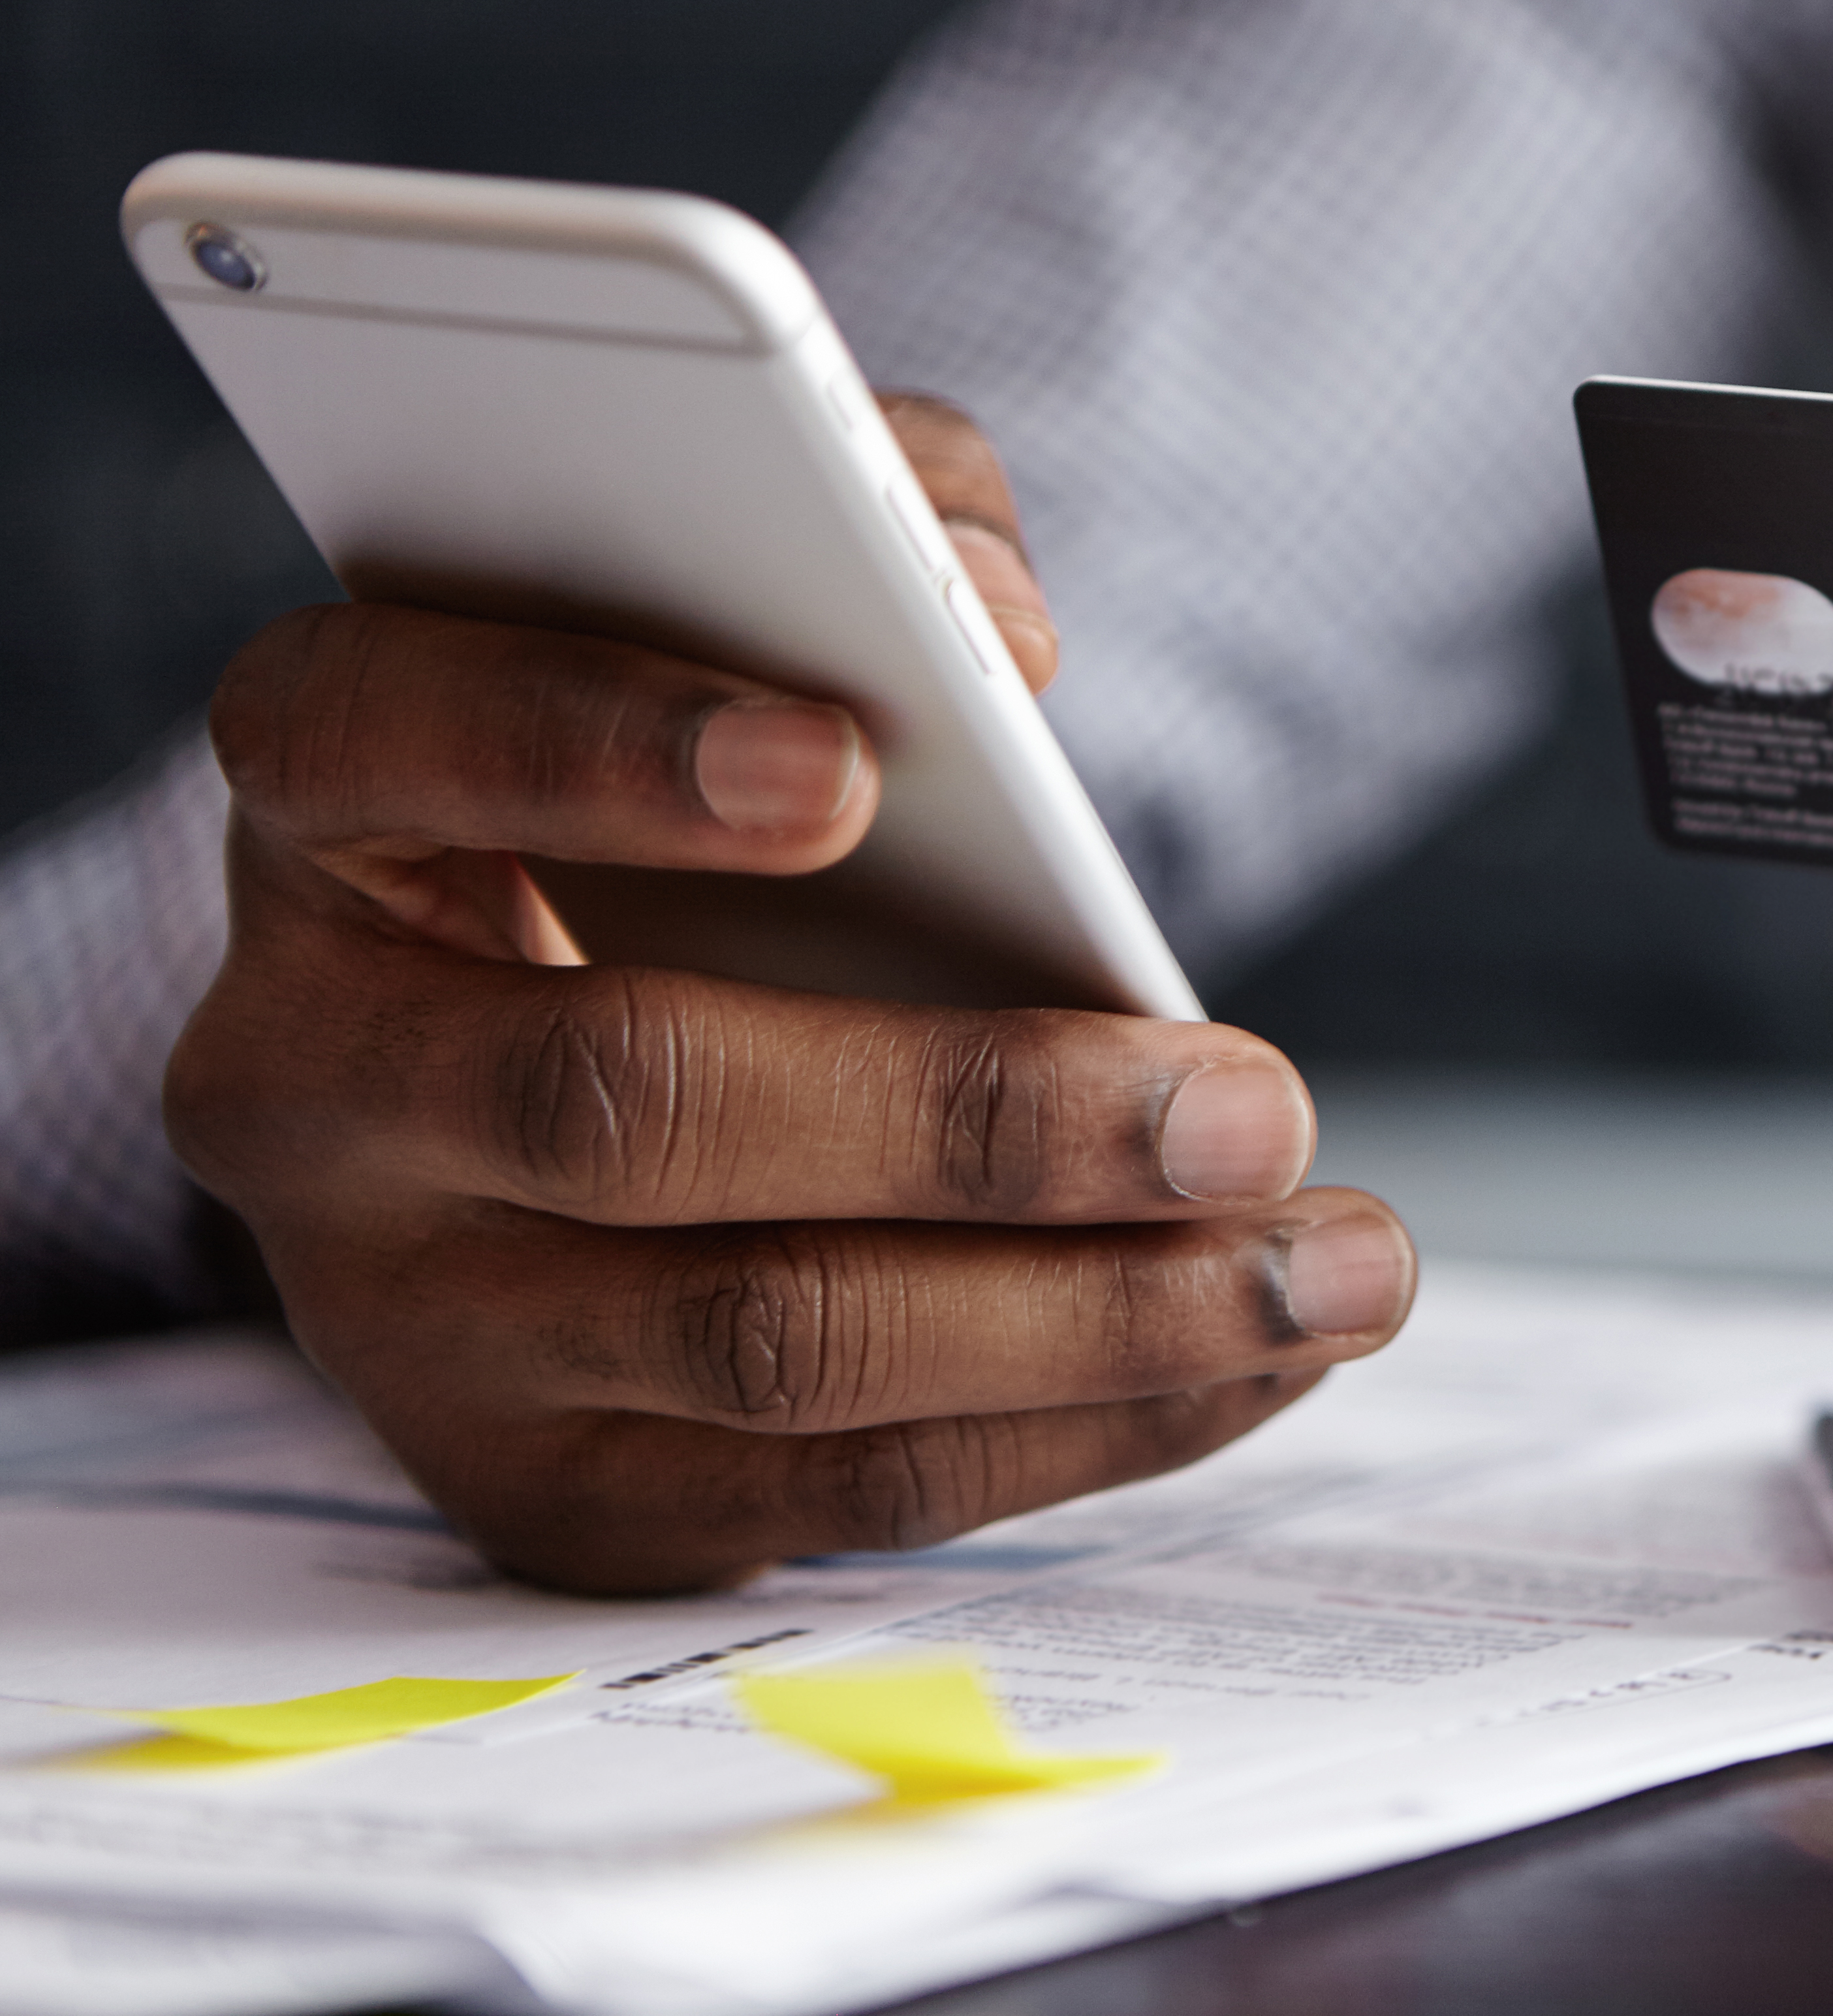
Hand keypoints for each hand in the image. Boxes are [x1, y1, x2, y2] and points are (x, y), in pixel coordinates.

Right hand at [166, 396, 1413, 1595]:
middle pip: (632, 1104)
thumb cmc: (681, 811)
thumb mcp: (738, 626)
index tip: (858, 762)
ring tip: (1335, 1262)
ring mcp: (411, 1318)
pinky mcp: (548, 1489)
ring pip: (769, 1338)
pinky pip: (840, 1486)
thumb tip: (1003, 634)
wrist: (558, 1099)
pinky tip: (1261, 1353)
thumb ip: (871, 527)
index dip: (598, 742)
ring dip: (1097, 1314)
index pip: (380, 738)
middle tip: (1255, 1105)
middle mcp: (312, 1079)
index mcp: (325, 813)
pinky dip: (1088, 1427)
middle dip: (981, 1115)